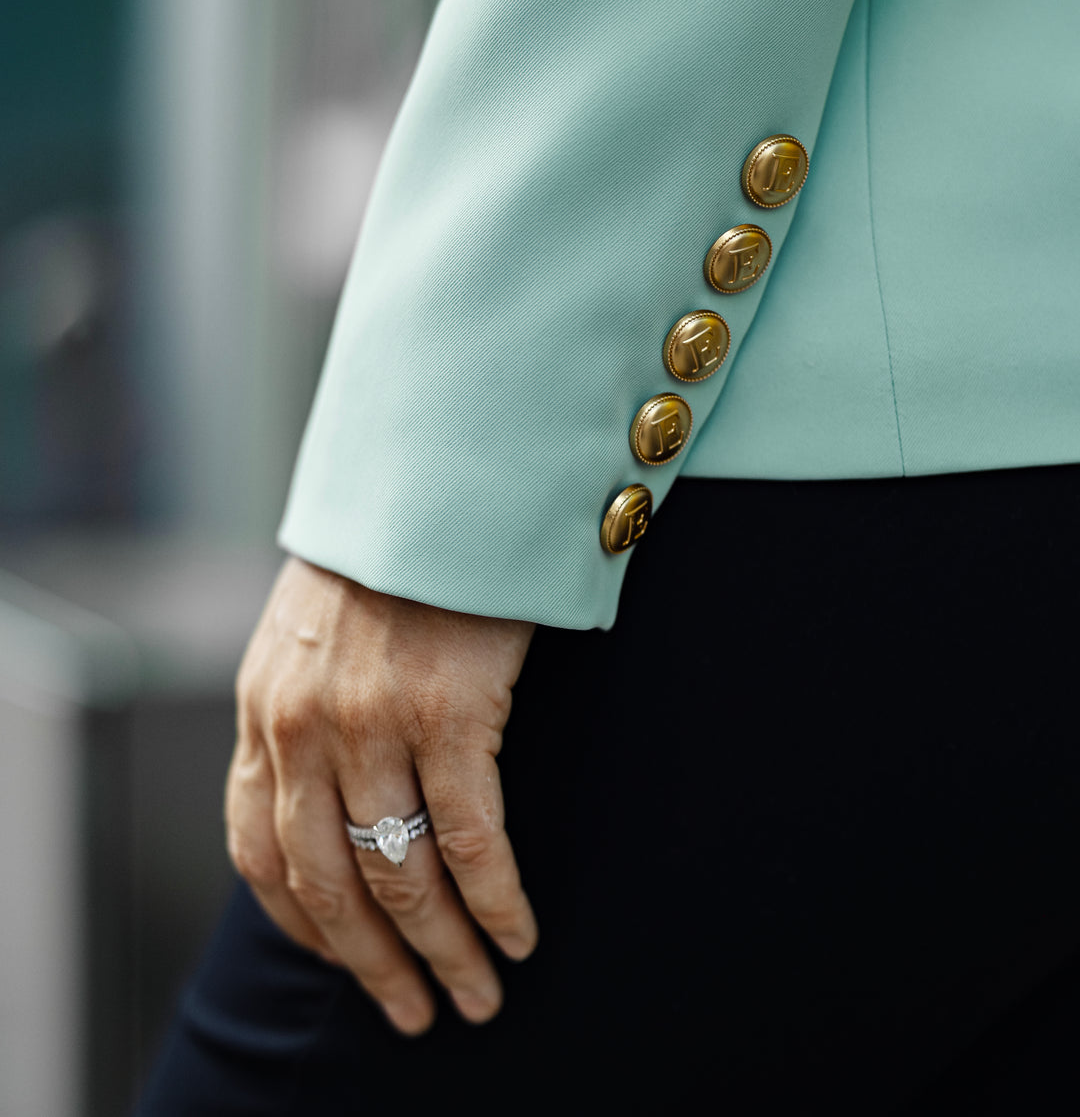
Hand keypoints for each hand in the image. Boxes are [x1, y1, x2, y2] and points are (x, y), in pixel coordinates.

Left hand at [224, 555, 537, 1033]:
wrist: (439, 472)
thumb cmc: (388, 552)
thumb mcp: (310, 630)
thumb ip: (300, 710)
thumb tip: (329, 794)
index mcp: (263, 709)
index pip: (259, 853)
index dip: (301, 926)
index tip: (342, 961)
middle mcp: (304, 728)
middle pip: (330, 884)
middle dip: (375, 965)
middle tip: (416, 1012)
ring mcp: (373, 723)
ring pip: (402, 875)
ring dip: (443, 951)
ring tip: (476, 995)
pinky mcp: (451, 712)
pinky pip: (470, 838)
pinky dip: (496, 902)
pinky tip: (517, 935)